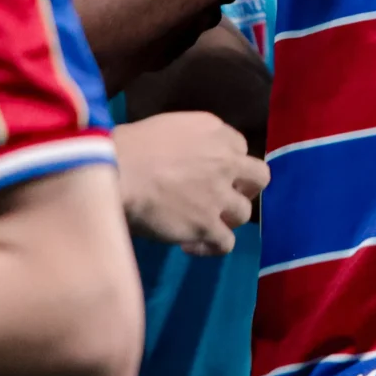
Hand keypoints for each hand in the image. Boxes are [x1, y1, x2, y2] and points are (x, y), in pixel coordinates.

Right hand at [114, 111, 268, 255]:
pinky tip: (191, 246)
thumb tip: (188, 160)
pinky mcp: (207, 226)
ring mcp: (220, 196)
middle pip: (259, 177)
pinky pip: (226, 243)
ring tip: (203, 222)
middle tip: (225, 196)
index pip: (238, 147)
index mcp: (215, 132)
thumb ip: (189, 142)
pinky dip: (211, 247)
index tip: (209, 171)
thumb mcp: (168, 127)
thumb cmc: (128, 145)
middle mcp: (226, 162)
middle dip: (245, 187)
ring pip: (244, 213)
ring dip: (226, 218)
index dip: (226, 161)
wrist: (117, 171)